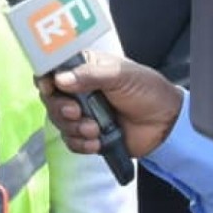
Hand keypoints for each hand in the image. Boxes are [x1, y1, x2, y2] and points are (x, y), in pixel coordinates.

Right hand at [35, 51, 181, 158]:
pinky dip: (81, 144)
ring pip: (59, 122)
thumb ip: (90, 75)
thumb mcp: (120, 75)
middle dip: (60, 108)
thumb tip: (60, 79)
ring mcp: (83, 114)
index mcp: (83, 68)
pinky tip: (97, 142)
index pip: (52, 70)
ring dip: (73, 128)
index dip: (46, 78)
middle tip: (76, 112)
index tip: (49, 88)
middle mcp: (78, 90)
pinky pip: (72, 142)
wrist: (167, 123)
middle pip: (51, 99)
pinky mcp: (89, 136)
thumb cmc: (146, 89)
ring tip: (95, 130)